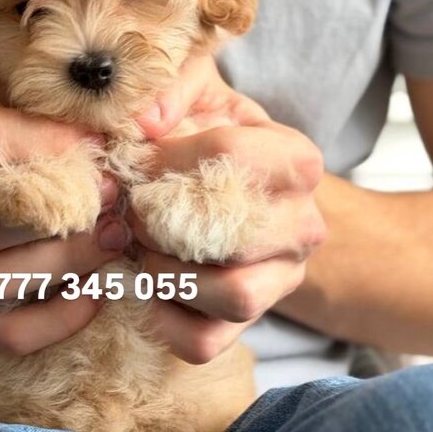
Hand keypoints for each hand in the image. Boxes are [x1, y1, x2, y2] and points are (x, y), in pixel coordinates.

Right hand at [0, 74, 125, 354]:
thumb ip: (42, 104)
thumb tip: (129, 124)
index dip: (51, 145)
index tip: (99, 148)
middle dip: (68, 215)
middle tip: (114, 201)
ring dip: (70, 264)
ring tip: (111, 239)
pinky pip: (2, 333)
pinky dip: (56, 320)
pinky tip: (92, 294)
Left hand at [128, 55, 326, 363]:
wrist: (234, 194)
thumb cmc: (207, 137)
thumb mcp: (196, 94)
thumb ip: (170, 89)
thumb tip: (144, 121)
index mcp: (297, 160)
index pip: (232, 154)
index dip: (167, 158)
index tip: (139, 160)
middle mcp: (303, 225)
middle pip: (233, 233)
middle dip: (162, 222)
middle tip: (129, 209)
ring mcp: (281, 279)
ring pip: (234, 296)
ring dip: (168, 273)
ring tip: (140, 248)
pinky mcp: (249, 322)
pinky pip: (204, 341)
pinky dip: (164, 319)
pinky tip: (148, 286)